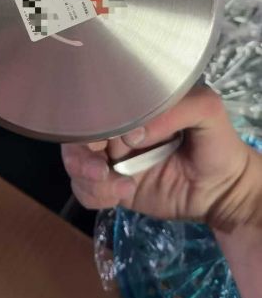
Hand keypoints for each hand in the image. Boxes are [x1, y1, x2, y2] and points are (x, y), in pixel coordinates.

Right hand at [62, 86, 261, 230]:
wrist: (224, 190)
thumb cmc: (216, 143)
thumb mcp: (206, 110)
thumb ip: (173, 110)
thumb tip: (133, 132)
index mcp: (133, 103)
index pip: (96, 102)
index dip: (96, 119)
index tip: (119, 137)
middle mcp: (116, 128)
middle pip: (76, 134)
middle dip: (80, 155)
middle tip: (101, 171)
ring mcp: (112, 158)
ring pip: (74, 163)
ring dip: (87, 178)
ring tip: (120, 188)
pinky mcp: (112, 187)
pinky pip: (84, 190)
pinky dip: (95, 195)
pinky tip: (123, 194)